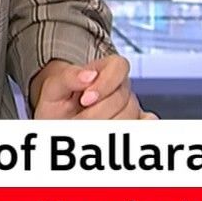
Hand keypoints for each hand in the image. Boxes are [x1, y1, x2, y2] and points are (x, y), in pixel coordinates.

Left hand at [29, 55, 154, 119]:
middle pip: (123, 98)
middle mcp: (120, 86)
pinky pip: (147, 123)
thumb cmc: (56, 101)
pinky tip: (121, 134)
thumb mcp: (54, 86)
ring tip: (86, 131)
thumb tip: (89, 75)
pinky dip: (139, 129)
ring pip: (131, 115)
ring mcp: (129, 105)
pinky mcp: (134, 122)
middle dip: (97, 113)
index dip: (104, 84)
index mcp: (103, 69)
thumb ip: (68, 77)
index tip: (84, 100)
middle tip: (76, 122)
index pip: (119, 66)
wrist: (55, 121)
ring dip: (107, 126)